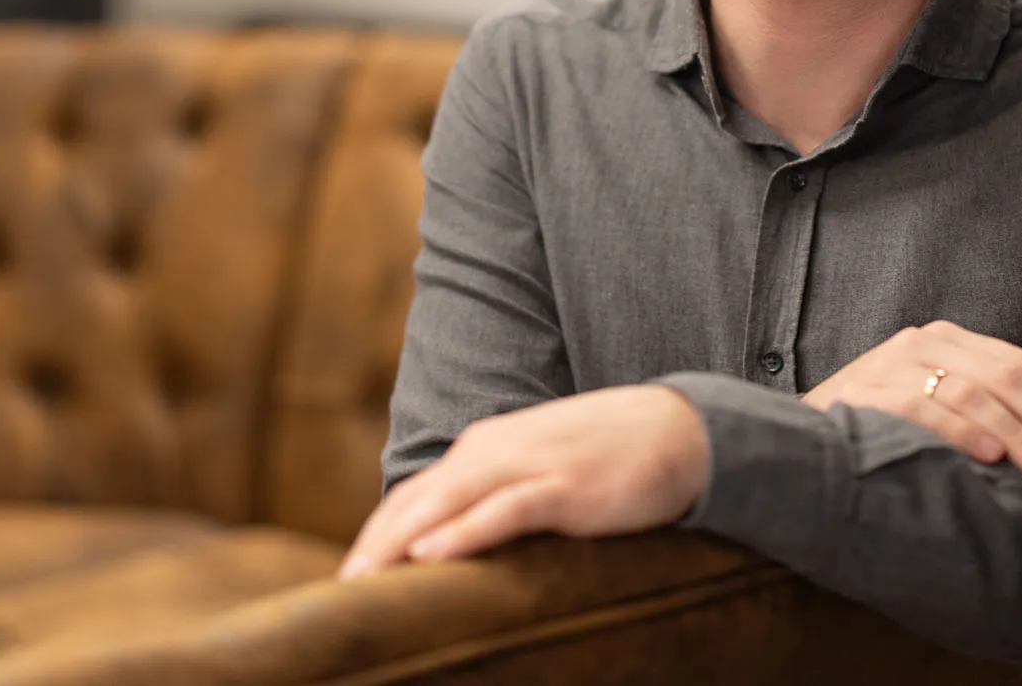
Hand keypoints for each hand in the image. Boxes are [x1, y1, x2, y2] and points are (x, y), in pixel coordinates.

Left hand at [337, 386, 707, 579]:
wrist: (679, 431)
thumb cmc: (607, 458)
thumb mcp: (540, 473)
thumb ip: (498, 498)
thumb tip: (458, 543)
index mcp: (486, 448)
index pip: (416, 493)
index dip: (378, 532)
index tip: (350, 576)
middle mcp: (495, 451)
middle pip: (418, 500)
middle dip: (376, 544)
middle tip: (342, 590)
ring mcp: (528, 465)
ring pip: (447, 502)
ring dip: (402, 541)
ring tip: (366, 578)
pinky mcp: (562, 486)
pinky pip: (502, 510)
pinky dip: (463, 531)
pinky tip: (433, 554)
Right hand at [802, 320, 1021, 488]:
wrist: (802, 439)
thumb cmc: (882, 422)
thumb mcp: (944, 396)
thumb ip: (997, 384)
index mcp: (948, 339)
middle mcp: (923, 341)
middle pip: (1006, 379)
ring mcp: (890, 363)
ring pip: (972, 393)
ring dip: (1018, 438)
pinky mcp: (862, 392)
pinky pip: (920, 407)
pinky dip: (959, 431)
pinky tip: (989, 458)